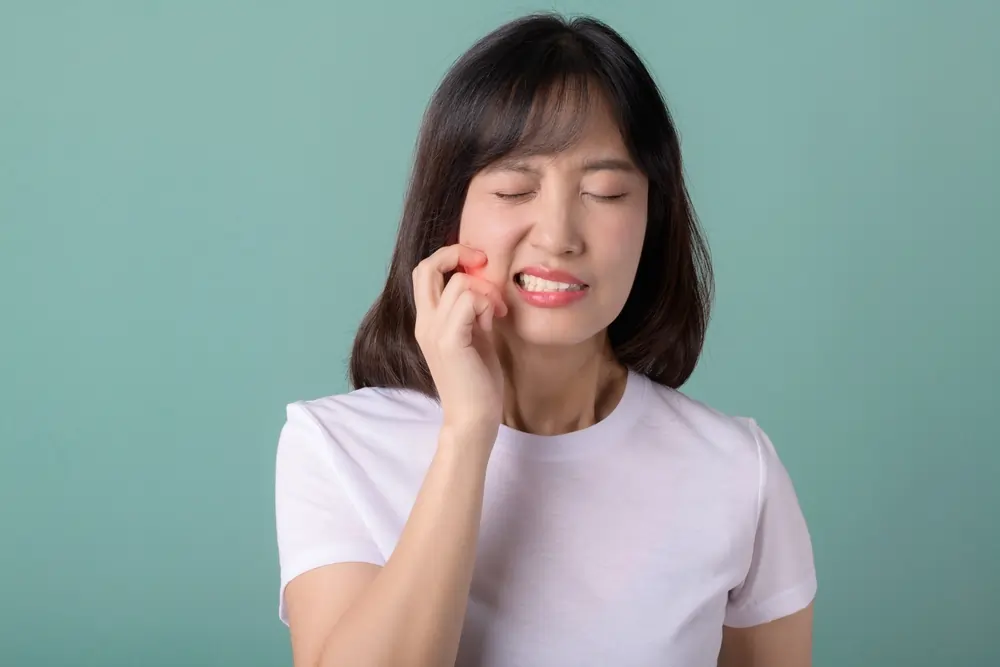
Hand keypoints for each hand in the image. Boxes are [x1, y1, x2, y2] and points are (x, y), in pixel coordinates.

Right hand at [412, 244, 507, 445]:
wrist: (473, 418)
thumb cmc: (478, 382)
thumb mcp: (476, 337)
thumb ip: (475, 312)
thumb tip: (486, 288)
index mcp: (428, 321)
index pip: (425, 272)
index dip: (450, 257)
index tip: (479, 266)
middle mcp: (424, 323)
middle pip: (426, 267)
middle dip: (457, 254)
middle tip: (484, 265)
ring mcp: (434, 331)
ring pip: (459, 282)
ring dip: (486, 291)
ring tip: (497, 313)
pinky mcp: (449, 341)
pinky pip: (470, 300)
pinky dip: (487, 304)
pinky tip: (494, 322)